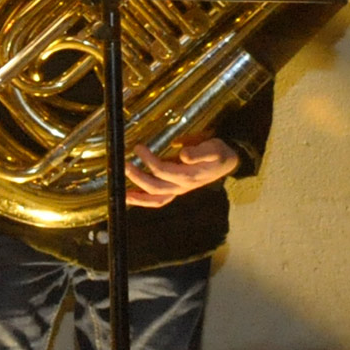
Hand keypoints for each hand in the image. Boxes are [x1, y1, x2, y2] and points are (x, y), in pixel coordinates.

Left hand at [123, 138, 238, 207]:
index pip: (164, 171)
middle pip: (155, 187)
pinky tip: (131, 196)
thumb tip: (183, 154)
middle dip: (138, 177)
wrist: (227, 162)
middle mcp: (182, 187)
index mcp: (189, 176)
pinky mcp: (175, 190)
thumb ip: (200, 152)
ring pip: (156, 199)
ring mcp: (178, 190)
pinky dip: (144, 200)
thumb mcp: (214, 149)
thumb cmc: (218, 153)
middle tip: (125, 164)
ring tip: (122, 192)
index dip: (149, 161)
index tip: (139, 148)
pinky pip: (158, 200)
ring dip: (138, 197)